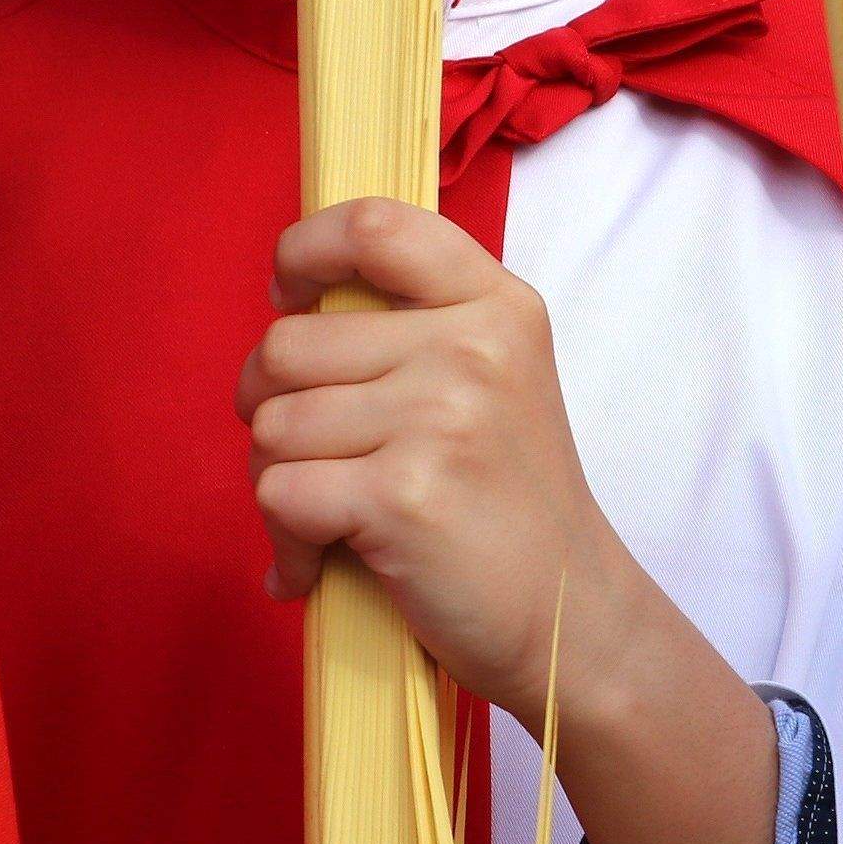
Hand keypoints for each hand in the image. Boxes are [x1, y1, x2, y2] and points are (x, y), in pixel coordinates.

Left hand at [241, 201, 780, 843]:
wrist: (573, 618)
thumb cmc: (512, 506)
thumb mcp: (496, 382)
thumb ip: (415, 331)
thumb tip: (286, 309)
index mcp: (496, 305)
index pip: (374, 225)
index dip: (304, 253)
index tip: (291, 301)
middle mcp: (473, 347)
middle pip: (287, 345)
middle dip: (269, 410)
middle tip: (315, 461)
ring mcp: (442, 418)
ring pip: (272, 425)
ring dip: (276, 483)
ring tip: (328, 520)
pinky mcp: (405, 495)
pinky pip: (279, 495)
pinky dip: (285, 545)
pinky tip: (318, 566)